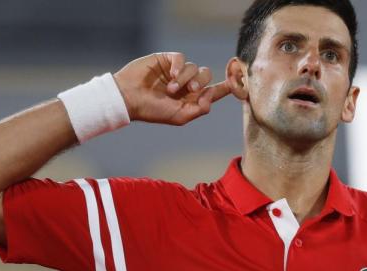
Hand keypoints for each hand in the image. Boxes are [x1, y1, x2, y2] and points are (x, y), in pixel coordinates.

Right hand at [113, 52, 231, 125]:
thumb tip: (211, 96)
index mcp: (191, 98)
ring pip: (194, 67)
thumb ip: (199, 109)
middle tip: (192, 89)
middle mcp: (186, 84)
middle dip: (202, 82)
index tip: (237, 82)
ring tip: (171, 89)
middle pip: (206, 75)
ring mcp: (177, 71)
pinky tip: (170, 75)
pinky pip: (181, 58)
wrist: (129, 98)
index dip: (226, 87)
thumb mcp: (179, 116)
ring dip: (186, 78)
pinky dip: (179, 66)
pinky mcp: (167, 60)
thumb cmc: (153, 111)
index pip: (213, 91)